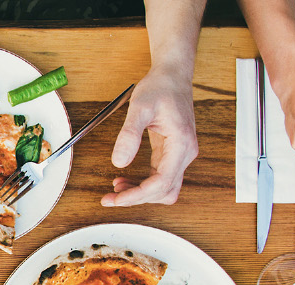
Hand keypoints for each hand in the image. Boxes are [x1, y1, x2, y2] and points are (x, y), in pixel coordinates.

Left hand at [105, 67, 196, 206]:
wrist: (172, 75)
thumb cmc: (160, 87)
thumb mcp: (140, 107)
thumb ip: (129, 135)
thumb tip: (119, 162)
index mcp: (181, 144)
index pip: (162, 183)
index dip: (138, 195)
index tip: (116, 199)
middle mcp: (185, 153)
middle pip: (164, 191)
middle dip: (136, 198)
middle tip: (109, 198)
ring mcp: (181, 154)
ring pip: (164, 189)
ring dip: (141, 194)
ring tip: (116, 190)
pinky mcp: (173, 153)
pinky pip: (160, 178)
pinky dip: (143, 184)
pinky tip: (124, 179)